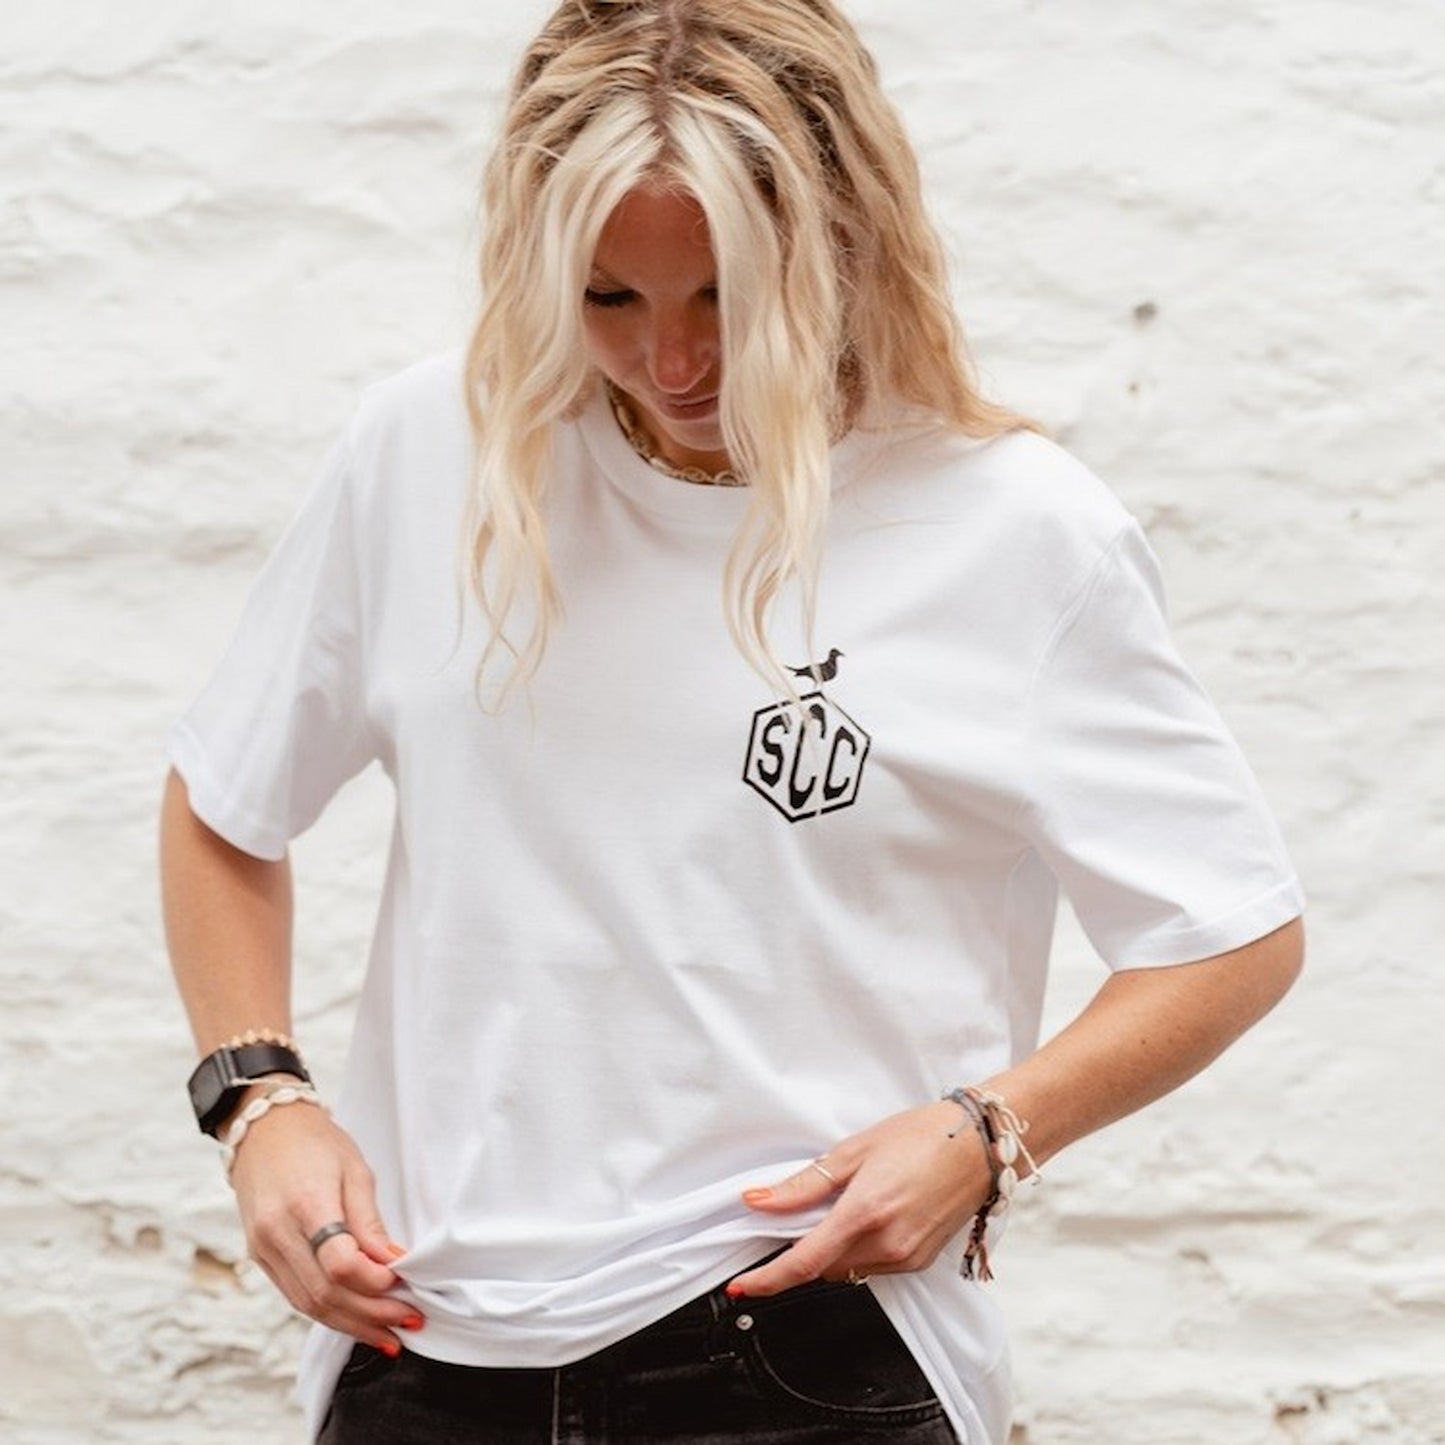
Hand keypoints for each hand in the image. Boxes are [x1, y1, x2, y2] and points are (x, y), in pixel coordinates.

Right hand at [229, 1098, 421, 1354]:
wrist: (264, 1131)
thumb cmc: (315, 1144)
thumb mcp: (354, 1170)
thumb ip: (370, 1221)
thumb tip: (393, 1262)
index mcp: (305, 1204)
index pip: (339, 1263)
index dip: (374, 1282)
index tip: (405, 1285)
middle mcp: (277, 1233)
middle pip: (324, 1293)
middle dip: (370, 1314)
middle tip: (409, 1321)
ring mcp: (263, 1249)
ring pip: (307, 1305)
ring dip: (351, 1325)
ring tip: (389, 1334)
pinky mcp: (260, 1258)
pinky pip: (295, 1296)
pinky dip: (328, 1314)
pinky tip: (357, 1320)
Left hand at [727, 1100, 991, 1296]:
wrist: (980, 1145)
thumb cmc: (922, 1136)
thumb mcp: (854, 1150)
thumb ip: (804, 1184)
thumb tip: (760, 1201)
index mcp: (864, 1213)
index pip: (802, 1262)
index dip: (767, 1280)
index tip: (742, 1286)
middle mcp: (886, 1245)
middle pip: (822, 1269)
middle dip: (802, 1252)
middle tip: (796, 1220)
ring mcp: (905, 1258)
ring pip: (847, 1270)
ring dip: (831, 1251)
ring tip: (842, 1208)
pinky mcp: (919, 1262)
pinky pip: (872, 1267)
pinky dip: (857, 1250)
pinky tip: (867, 1217)